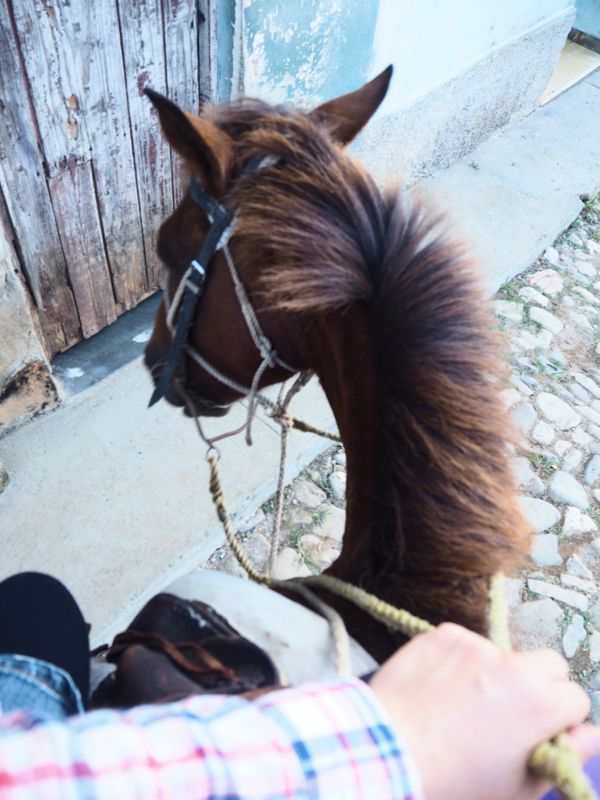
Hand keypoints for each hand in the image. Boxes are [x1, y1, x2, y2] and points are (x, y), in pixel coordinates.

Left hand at [369, 623, 599, 799]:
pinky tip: (440, 688)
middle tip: (510, 712)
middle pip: (549, 663)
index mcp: (540, 704)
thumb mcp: (519, 786)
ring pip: (503, 653)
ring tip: (464, 704)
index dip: (559, 718)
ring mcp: (476, 645)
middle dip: (539, 685)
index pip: (574, 697)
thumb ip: (565, 757)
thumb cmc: (455, 782)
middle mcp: (513, 665)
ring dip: (495, 673)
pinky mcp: (443, 634)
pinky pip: (465, 643)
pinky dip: (459, 661)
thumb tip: (591, 735)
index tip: (538, 732)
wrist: (389, 751)